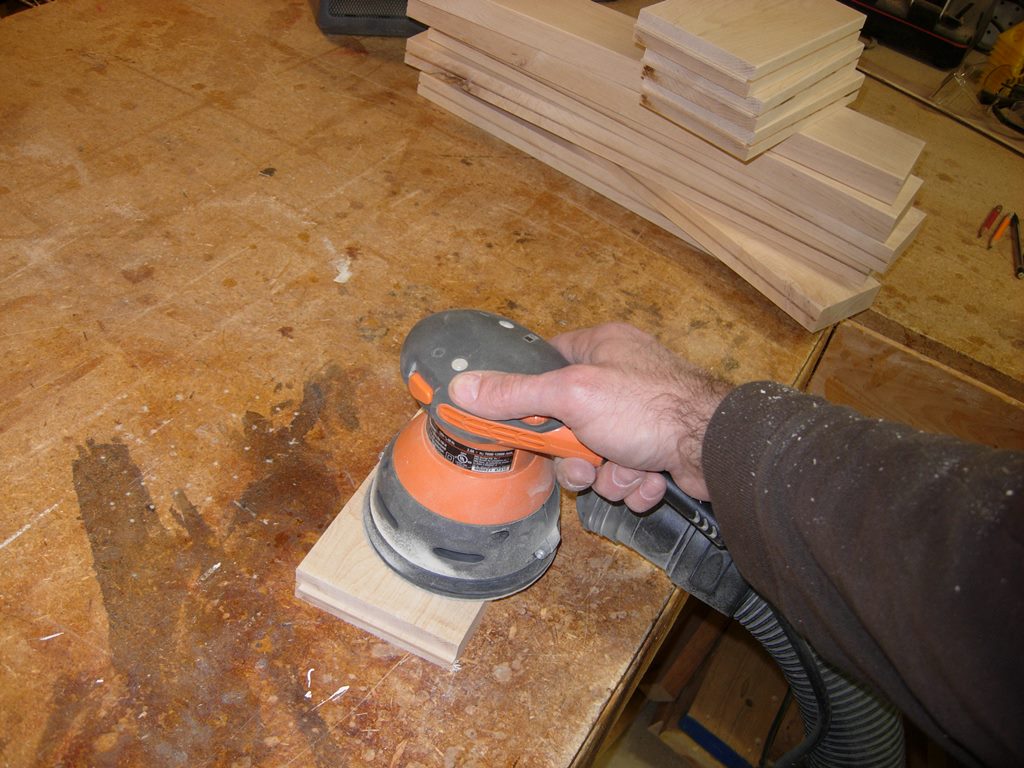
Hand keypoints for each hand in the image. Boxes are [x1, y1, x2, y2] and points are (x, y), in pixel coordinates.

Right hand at [448, 323, 729, 510]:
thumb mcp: (571, 395)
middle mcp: (620, 377)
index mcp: (600, 347)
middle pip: (566, 423)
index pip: (545, 364)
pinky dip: (634, 484)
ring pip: (595, 456)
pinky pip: (625, 474)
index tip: (521, 424)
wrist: (716, 450)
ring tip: (628, 471)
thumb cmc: (648, 407)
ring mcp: (640, 416)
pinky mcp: (658, 450)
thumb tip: (460, 387)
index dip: (529, 397)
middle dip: (575, 455)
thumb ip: (515, 393)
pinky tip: (651, 479)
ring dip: (608, 474)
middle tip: (586, 462)